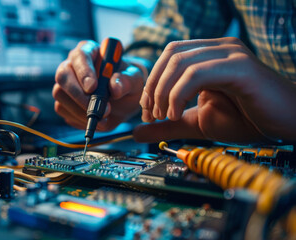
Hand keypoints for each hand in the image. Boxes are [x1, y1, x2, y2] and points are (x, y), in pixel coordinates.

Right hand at [53, 40, 145, 130]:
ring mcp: (65, 84)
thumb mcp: (135, 79)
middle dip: (78, 94)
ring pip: (60, 94)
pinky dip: (78, 118)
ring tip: (103, 115)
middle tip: (98, 108)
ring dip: (80, 109)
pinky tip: (95, 118)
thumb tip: (114, 88)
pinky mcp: (62, 101)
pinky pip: (62, 109)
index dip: (84, 71)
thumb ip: (127, 81)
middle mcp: (72, 65)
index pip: (80, 55)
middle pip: (63, 75)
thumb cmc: (127, 83)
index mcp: (89, 51)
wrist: (123, 101)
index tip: (93, 87)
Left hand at [135, 37, 295, 142]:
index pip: (168, 56)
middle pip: (170, 54)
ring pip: (179, 62)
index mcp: (208, 56)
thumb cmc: (247, 120)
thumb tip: (138, 131)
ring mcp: (229, 54)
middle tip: (152, 114)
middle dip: (154, 86)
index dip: (152, 83)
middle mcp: (218, 48)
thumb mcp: (198, 122)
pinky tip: (177, 114)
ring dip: (164, 92)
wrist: (286, 126)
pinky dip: (179, 94)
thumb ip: (168, 124)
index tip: (147, 112)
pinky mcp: (239, 67)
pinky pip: (197, 73)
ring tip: (165, 116)